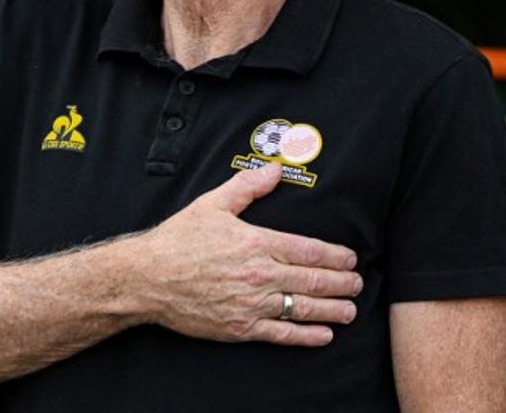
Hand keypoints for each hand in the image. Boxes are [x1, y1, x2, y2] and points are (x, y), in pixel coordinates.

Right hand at [135, 161, 361, 346]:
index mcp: (256, 242)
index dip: (335, 256)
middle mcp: (259, 275)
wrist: (147, 278)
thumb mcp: (213, 204)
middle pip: (313, 281)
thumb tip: (274, 169)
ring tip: (350, 310)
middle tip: (358, 283)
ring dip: (332, 310)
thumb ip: (248, 187)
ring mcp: (251, 304)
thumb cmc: (179, 240)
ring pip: (302, 309)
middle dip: (341, 283)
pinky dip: (306, 336)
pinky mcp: (240, 327)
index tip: (350, 258)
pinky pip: (281, 334)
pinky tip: (323, 335)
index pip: (308, 251)